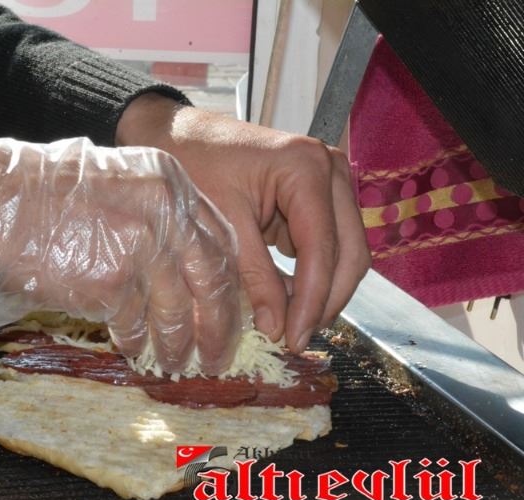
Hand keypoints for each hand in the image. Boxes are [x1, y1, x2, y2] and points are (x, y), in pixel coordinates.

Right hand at [0, 133, 242, 374]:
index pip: (219, 241)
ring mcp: (143, 246)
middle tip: (218, 353)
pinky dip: (137, 342)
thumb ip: (156, 215)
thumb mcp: (118, 183)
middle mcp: (166, 213)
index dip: (228, 283)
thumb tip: (179, 269)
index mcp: (170, 184)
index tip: (228, 310)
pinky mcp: (113, 281)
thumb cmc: (45, 192)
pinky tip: (135, 351)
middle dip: (219, 324)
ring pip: (177, 311)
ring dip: (179, 344)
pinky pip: (136, 324)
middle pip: (212, 279)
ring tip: (176, 364)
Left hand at [117, 94, 370, 352]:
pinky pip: (325, 246)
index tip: (294, 340)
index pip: (323, 248)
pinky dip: (309, 276)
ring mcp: (327, 183)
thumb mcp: (220, 225)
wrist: (174, 135)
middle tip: (296, 339)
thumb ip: (253, 277)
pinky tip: (285, 300)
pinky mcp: (315, 198)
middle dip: (326, 301)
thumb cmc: (190, 165)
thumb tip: (277, 330)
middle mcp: (329, 171)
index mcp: (306, 169)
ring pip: (343, 252)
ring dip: (321, 291)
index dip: (313, 300)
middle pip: (349, 252)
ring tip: (289, 326)